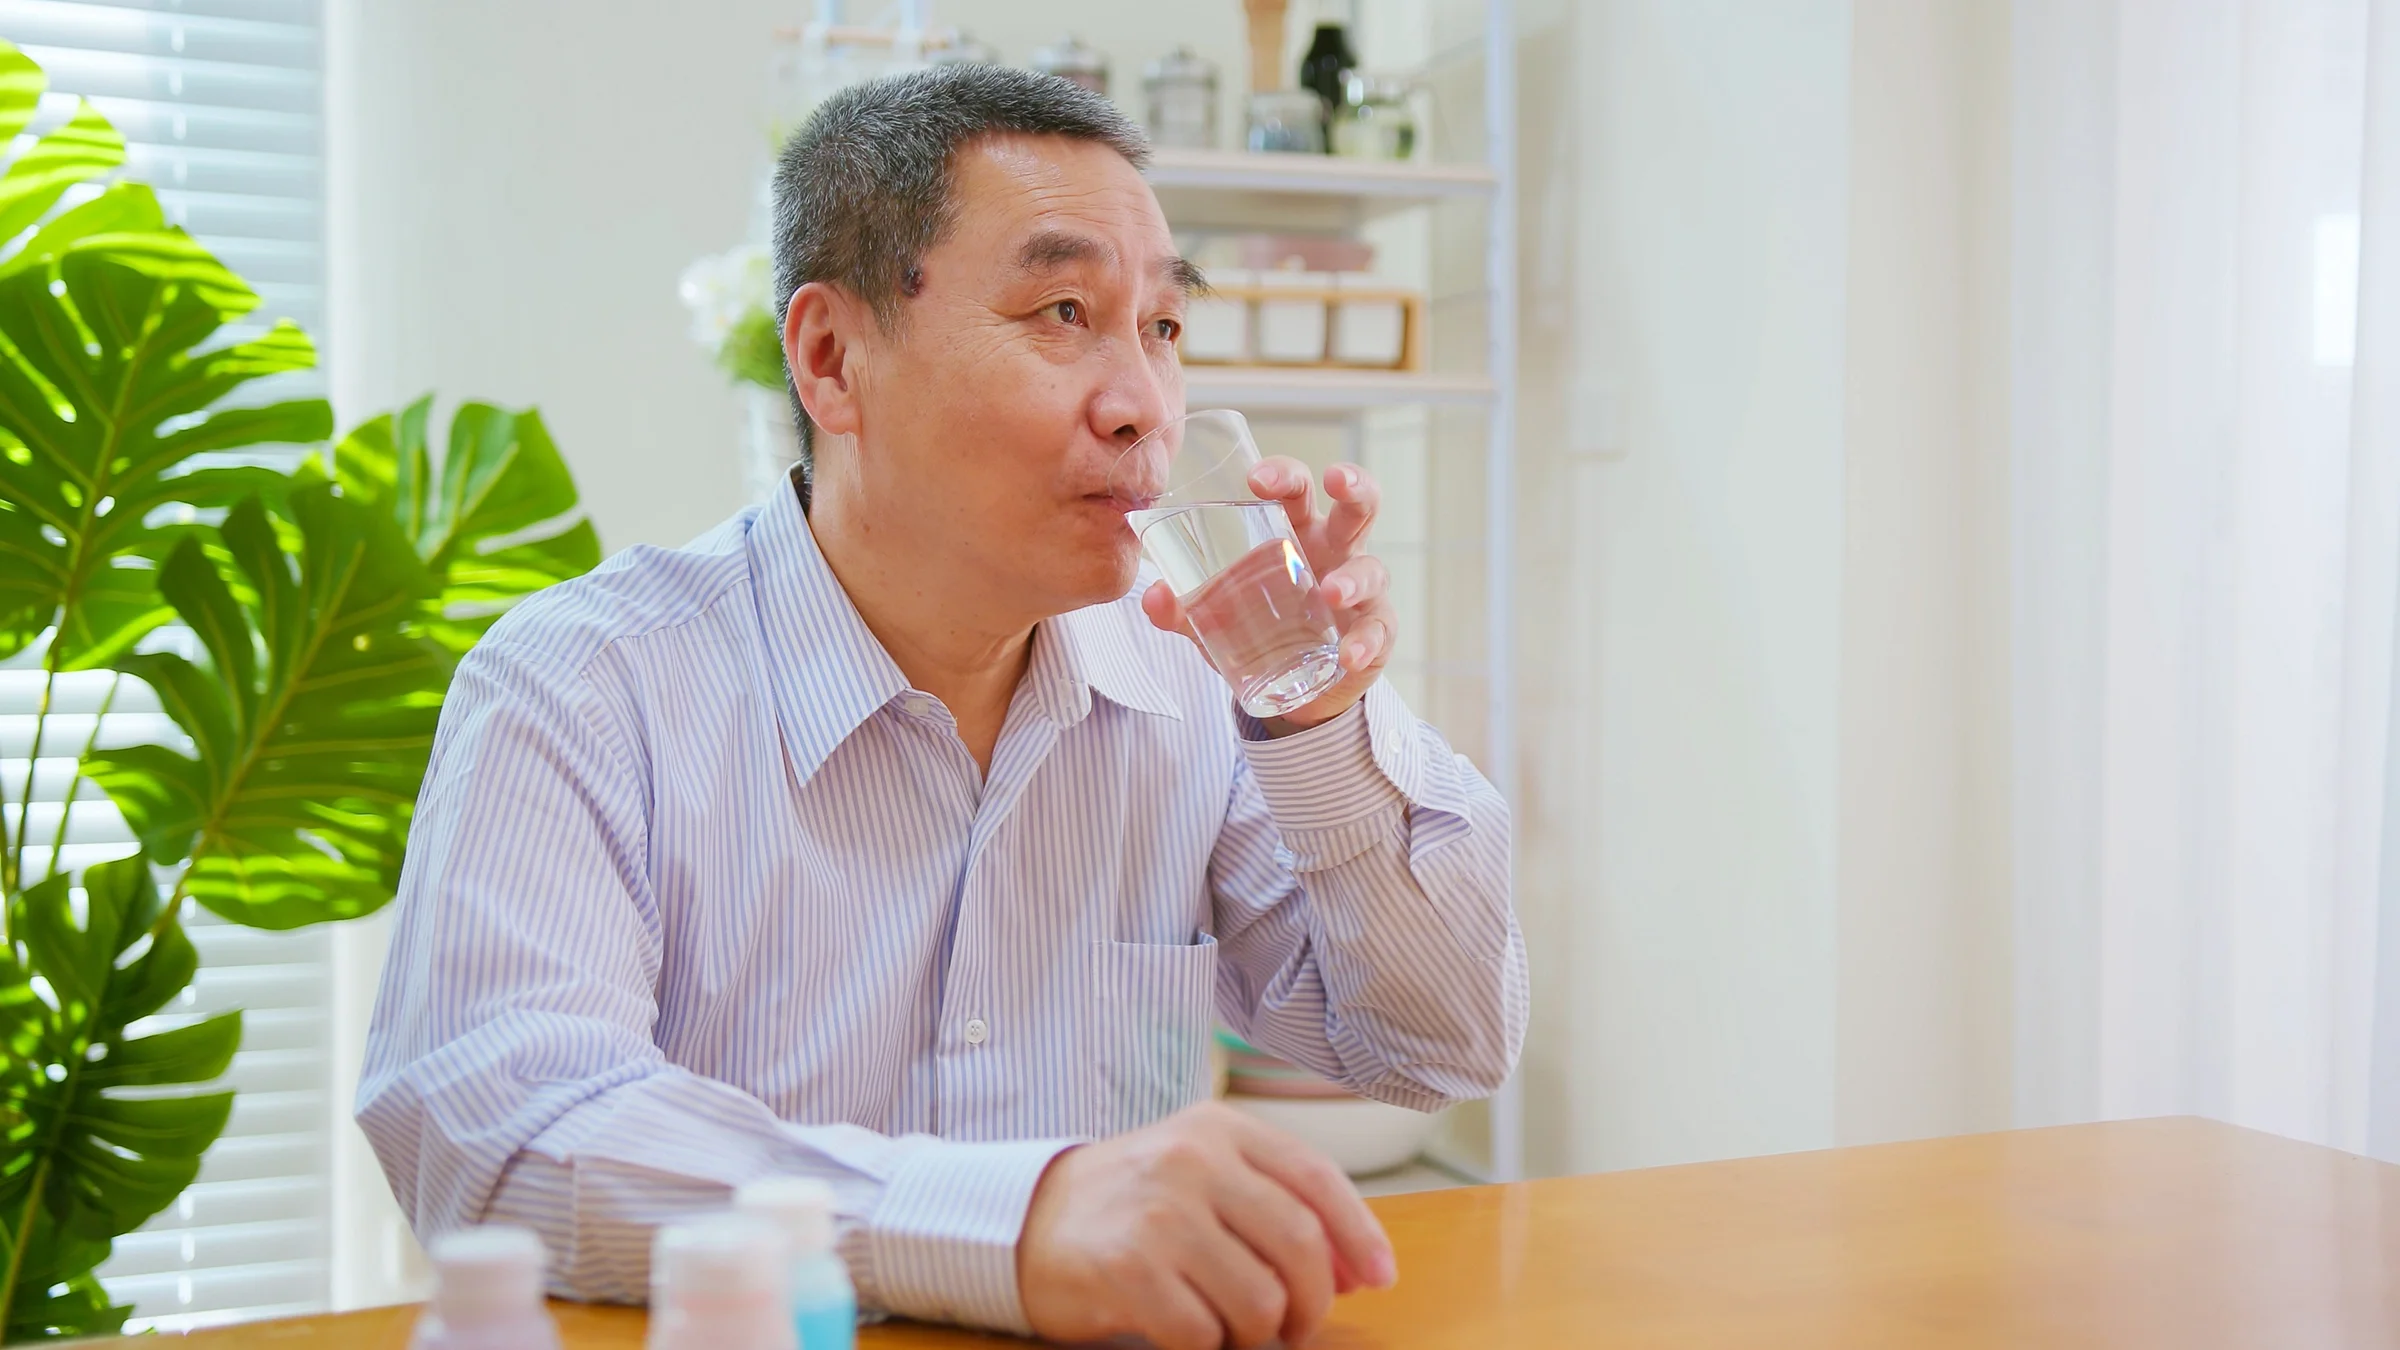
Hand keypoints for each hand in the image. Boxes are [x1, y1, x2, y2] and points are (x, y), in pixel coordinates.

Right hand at [1017, 1100, 1397, 1349]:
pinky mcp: (1127, 1268)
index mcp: (1220, 1129)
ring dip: (1256, 1332)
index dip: (1361, 1236)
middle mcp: (1192, 1161)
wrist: (1026, 1220)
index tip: (1379, 1278)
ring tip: (1229, 1324)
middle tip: (1294, 1325)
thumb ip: (1277, 1204)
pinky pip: (1203, 1333)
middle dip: (1312, 1303)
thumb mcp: (1203, 1174)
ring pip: (1259, 1299)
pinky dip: (1206, 1345)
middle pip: (1300, 1246)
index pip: (1317, 1180)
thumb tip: (1359, 1267)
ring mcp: (1159, 1214)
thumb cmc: (1132, 1203)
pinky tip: (1185, 1328)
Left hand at [1142, 459, 1391, 734]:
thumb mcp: (1217, 617)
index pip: (1296, 488)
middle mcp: (1335, 551)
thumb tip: (1153, 597)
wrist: (1296, 688)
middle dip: (1352, 484)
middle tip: (1335, 479)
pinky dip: (1365, 643)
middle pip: (1356, 505)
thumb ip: (1183, 608)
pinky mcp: (1376, 630)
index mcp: (1294, 532)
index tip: (1256, 480)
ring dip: (1353, 576)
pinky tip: (1348, 656)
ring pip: (1372, 567)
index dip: (1283, 474)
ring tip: (1331, 592)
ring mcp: (1361, 589)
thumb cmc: (1259, 626)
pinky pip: (1378, 631)